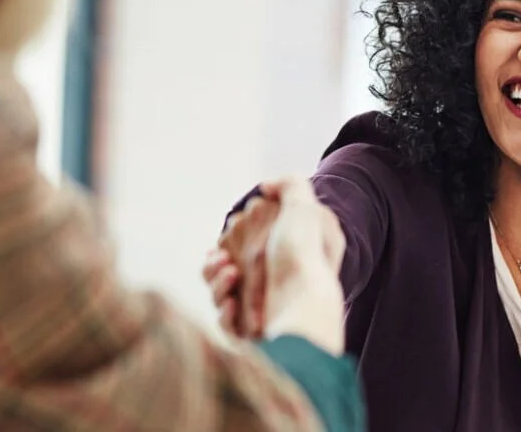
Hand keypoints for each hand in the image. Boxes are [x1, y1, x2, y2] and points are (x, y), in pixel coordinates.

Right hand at [210, 178, 345, 353]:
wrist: (305, 307)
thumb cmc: (304, 257)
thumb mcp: (305, 208)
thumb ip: (289, 186)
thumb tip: (266, 187)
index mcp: (281, 257)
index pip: (244, 244)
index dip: (232, 236)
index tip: (232, 231)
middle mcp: (271, 284)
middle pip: (224, 268)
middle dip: (215, 262)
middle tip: (223, 260)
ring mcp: (260, 310)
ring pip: (219, 294)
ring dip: (216, 283)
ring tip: (230, 275)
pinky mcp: (251, 334)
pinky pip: (225, 322)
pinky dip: (224, 311)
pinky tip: (233, 304)